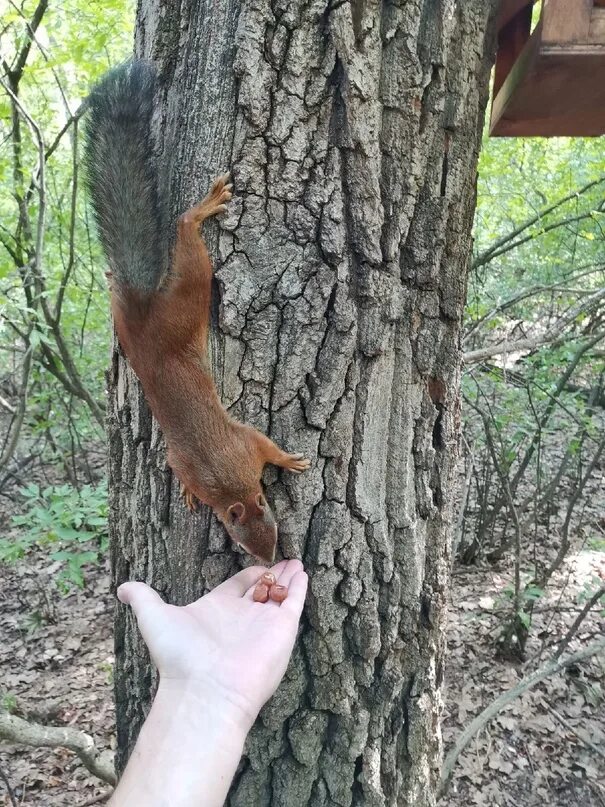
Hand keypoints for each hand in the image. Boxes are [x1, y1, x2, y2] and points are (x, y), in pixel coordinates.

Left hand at [117, 559, 307, 730]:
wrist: (206, 689)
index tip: (260, 562)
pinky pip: (294, 602)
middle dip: (273, 574)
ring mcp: (263, 622)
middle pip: (261, 590)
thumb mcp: (155, 617)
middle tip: (285, 558)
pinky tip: (303, 573)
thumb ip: (142, 598)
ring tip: (297, 562)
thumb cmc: (179, 655)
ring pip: (279, 594)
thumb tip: (121, 587)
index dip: (248, 574)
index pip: (237, 586)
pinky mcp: (282, 628)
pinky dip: (300, 587)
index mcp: (217, 609)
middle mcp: (242, 616)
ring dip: (289, 577)